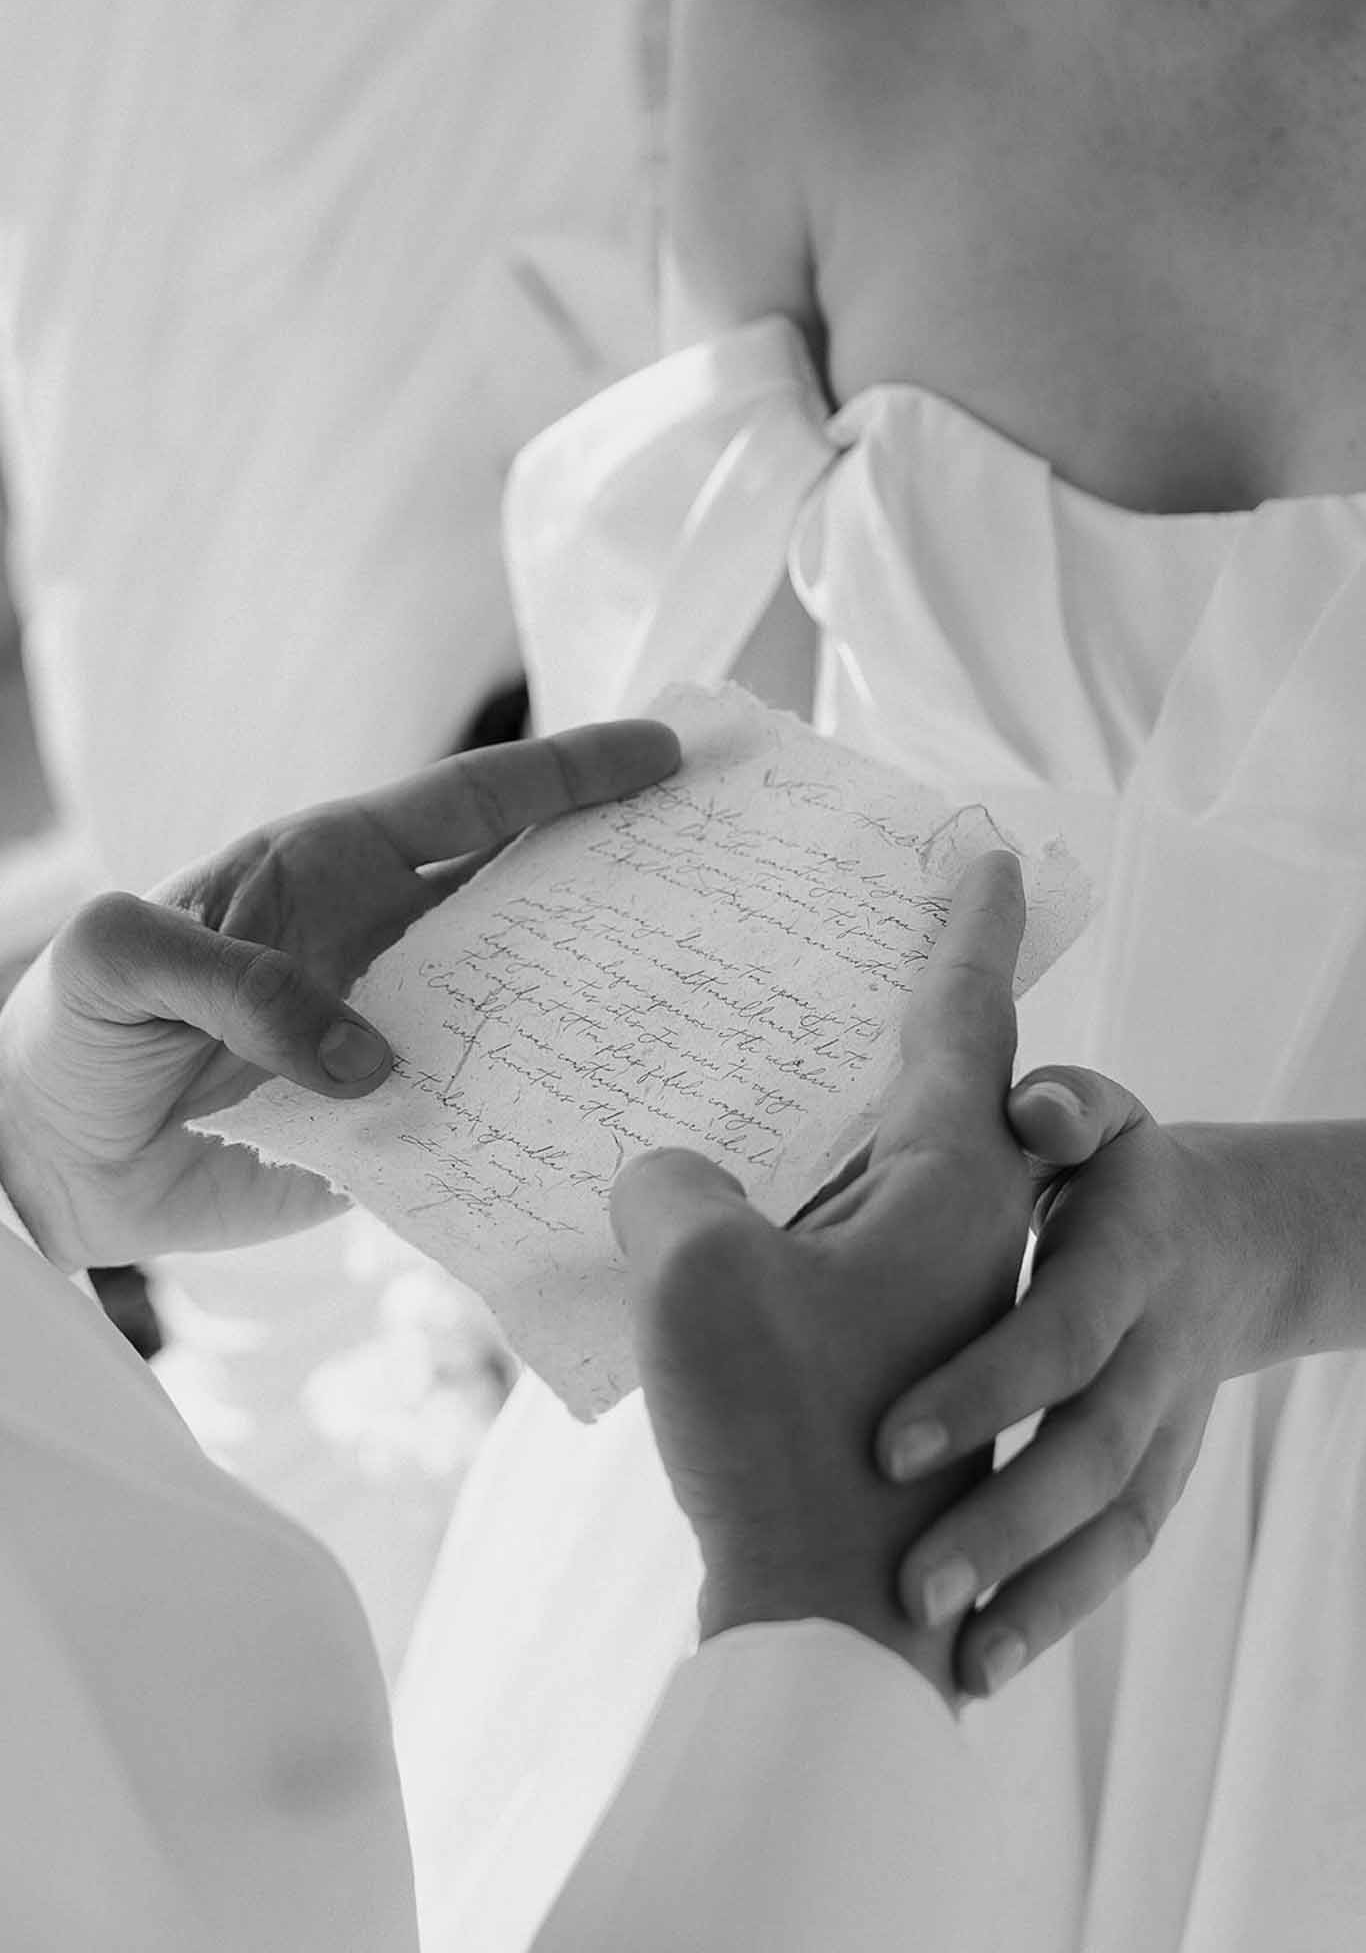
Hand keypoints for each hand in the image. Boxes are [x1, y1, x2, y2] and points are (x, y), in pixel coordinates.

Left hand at [0, 722, 678, 1266]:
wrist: (40, 1163)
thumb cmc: (68, 1033)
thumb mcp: (119, 964)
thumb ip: (237, 981)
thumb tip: (376, 1060)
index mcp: (327, 872)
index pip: (469, 807)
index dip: (568, 778)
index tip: (662, 753)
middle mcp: (384, 945)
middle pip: (526, 897)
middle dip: (623, 874)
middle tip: (725, 869)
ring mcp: (397, 1037)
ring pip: (527, 1004)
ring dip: (606, 1000)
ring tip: (705, 1000)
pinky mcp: (394, 1134)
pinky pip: (487, 1116)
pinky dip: (547, 1116)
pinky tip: (616, 1122)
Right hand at [614, 852, 1033, 1707]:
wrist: (838, 1615)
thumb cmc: (787, 1436)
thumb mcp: (698, 1271)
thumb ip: (676, 1183)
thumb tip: (673, 1178)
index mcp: (951, 1180)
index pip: (967, 1011)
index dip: (969, 922)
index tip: (992, 851)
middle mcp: (965, 1228)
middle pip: (932, 1086)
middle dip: (889, 1016)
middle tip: (843, 954)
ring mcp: (935, 1299)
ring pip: (880, 1172)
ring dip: (823, 1128)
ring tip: (743, 1086)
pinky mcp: (894, 1358)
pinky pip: (846, 1244)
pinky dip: (796, 1211)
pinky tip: (717, 1217)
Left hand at [876, 1067, 1293, 1696]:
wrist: (1225, 1242)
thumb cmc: (1111, 1169)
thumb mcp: (1097, 1116)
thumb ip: (1063, 1110)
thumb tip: (1035, 1113)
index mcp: (1126, 1258)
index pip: (1061, 1333)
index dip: (983, 1392)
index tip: (886, 1448)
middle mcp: (1154, 1353)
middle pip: (1092, 1451)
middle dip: (1003, 1522)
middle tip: (908, 1587)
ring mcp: (1164, 1426)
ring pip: (1113, 1522)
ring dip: (1033, 1594)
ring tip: (945, 1655)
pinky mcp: (1156, 1475)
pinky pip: (1116, 1553)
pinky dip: (1054, 1611)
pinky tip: (976, 1668)